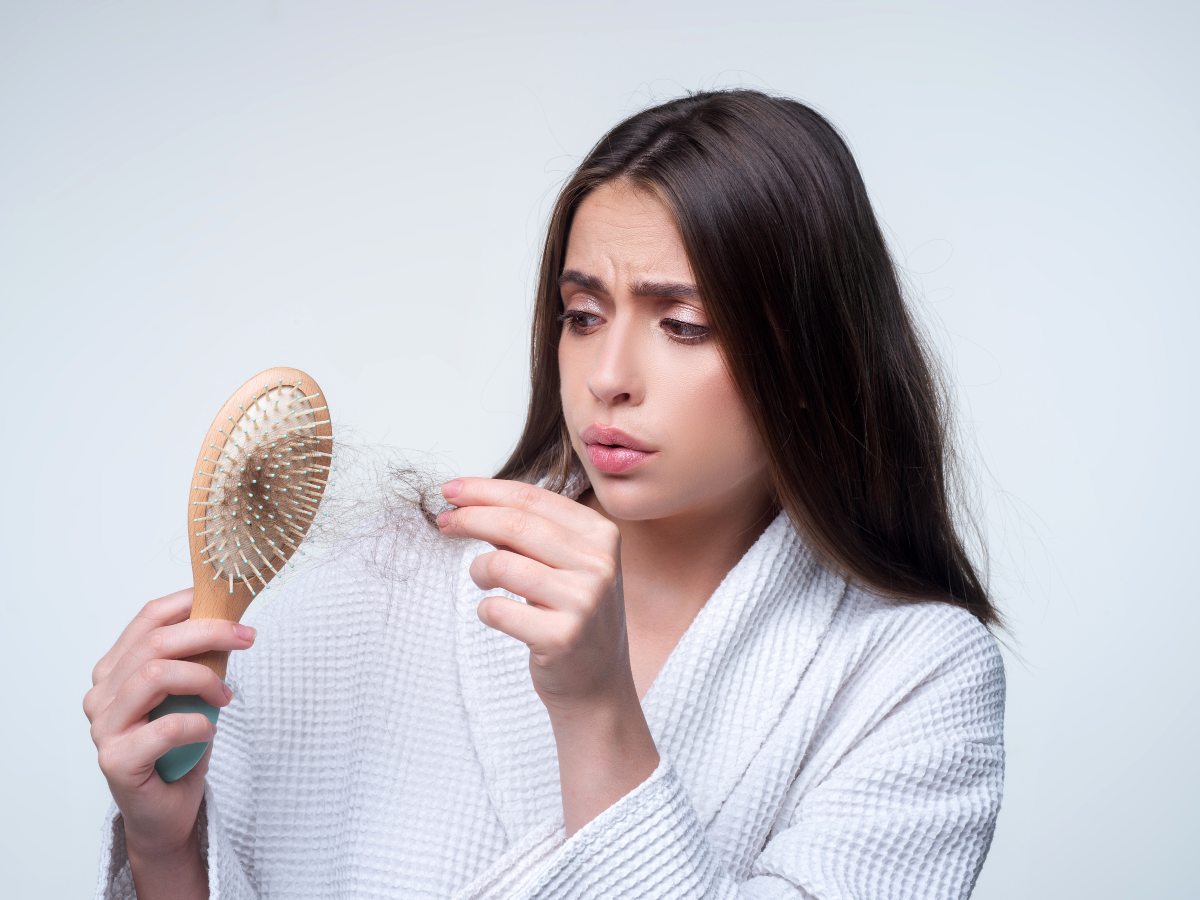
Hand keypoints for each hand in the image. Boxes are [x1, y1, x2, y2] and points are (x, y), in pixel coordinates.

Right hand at [83, 588, 255, 854]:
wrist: (166, 810)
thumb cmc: (180, 746)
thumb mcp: (192, 690)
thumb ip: (196, 657)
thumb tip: (229, 616)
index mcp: (115, 669)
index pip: (147, 618)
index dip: (188, 603)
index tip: (229, 604)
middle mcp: (102, 694)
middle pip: (154, 642)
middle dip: (209, 633)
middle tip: (248, 638)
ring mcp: (104, 727)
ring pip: (155, 676)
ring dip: (203, 679)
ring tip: (226, 696)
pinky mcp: (116, 760)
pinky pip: (165, 728)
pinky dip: (198, 724)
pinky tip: (209, 730)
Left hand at [437, 477, 633, 715]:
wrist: (598, 683)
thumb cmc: (572, 614)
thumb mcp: (564, 564)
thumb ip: (527, 532)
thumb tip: (470, 503)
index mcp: (601, 535)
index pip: (533, 498)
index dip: (485, 490)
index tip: (452, 491)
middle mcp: (598, 564)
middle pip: (515, 524)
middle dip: (469, 517)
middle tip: (443, 521)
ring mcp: (583, 601)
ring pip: (502, 564)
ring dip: (478, 570)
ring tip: (482, 579)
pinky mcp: (562, 637)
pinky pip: (496, 609)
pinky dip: (485, 609)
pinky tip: (497, 614)